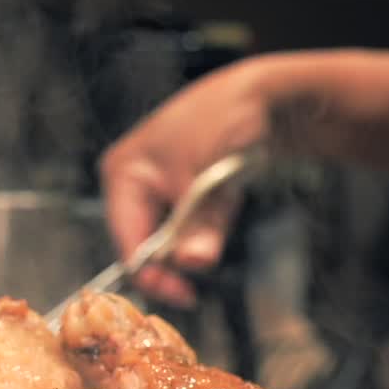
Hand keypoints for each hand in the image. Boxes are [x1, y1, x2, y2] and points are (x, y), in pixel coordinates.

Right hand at [100, 57, 269, 307]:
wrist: (265, 94)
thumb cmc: (226, 120)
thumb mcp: (212, 179)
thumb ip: (202, 226)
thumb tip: (194, 263)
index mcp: (122, 174)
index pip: (127, 242)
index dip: (153, 274)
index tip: (186, 294)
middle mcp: (130, 182)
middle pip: (145, 243)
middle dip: (179, 254)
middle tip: (210, 253)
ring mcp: (154, 185)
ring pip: (171, 236)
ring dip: (199, 233)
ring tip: (223, 198)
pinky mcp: (178, 189)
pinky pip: (188, 224)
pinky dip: (208, 221)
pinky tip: (223, 194)